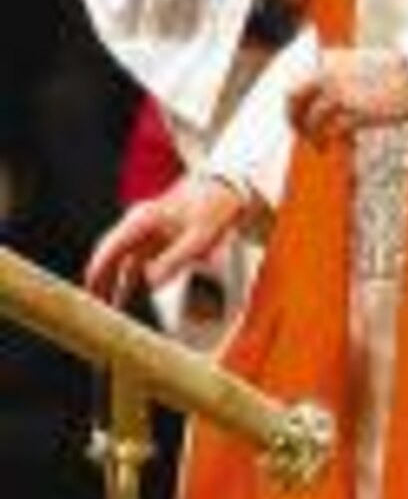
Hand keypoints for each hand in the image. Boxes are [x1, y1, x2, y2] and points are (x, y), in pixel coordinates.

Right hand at [84, 176, 248, 303]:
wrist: (229, 189)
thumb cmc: (213, 209)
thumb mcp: (198, 238)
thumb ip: (173, 260)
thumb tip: (148, 282)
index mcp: (143, 220)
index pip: (109, 249)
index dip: (95, 273)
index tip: (87, 296)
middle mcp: (139, 223)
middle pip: (109, 254)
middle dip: (100, 280)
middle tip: (93, 309)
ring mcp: (146, 229)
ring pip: (121, 259)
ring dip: (113, 281)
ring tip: (107, 309)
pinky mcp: (156, 235)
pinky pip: (134, 259)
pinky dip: (127, 277)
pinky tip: (125, 295)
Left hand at [288, 47, 407, 141]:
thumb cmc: (397, 72)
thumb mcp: (362, 64)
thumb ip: (340, 76)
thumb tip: (325, 100)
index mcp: (329, 61)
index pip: (297, 84)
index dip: (295, 106)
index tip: (302, 118)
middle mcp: (329, 74)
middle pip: (293, 99)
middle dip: (295, 120)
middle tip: (304, 134)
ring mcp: (340, 93)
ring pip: (311, 120)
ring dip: (313, 137)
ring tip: (323, 146)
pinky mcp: (354, 111)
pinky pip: (332, 132)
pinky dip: (334, 141)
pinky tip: (344, 144)